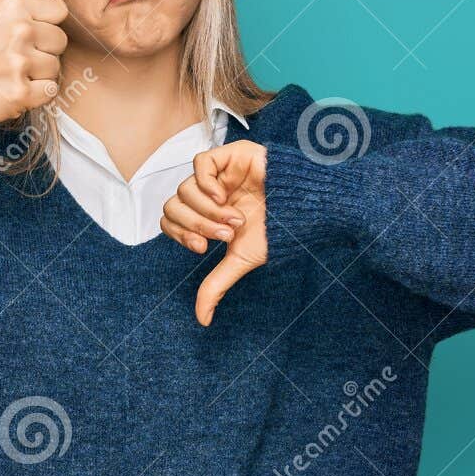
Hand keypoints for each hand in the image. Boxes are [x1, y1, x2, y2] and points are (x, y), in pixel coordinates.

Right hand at [0, 0, 68, 124]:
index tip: (25, 31)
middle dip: (43, 49)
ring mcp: (21, 63)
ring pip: (55, 67)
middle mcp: (20, 32)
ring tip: (11, 72)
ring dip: (38, 73)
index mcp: (12, 6)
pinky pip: (50, 91)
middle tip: (14, 55)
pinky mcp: (22, 93)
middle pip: (60, 40)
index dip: (45, 22)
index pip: (58, 11)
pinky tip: (13, 88)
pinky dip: (35, 94)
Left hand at [161, 140, 268, 325]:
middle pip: (173, 205)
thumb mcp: (241, 260)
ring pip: (185, 188)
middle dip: (196, 225)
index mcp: (206, 214)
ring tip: (235, 219)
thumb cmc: (276, 231)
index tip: (204, 248)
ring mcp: (217, 173)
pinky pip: (200, 164)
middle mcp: (208, 193)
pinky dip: (206, 184)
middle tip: (224, 235)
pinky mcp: (228, 155)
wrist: (304, 208)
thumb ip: (216, 285)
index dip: (179, 234)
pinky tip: (224, 196)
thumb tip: (202, 319)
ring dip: (208, 211)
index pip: (170, 220)